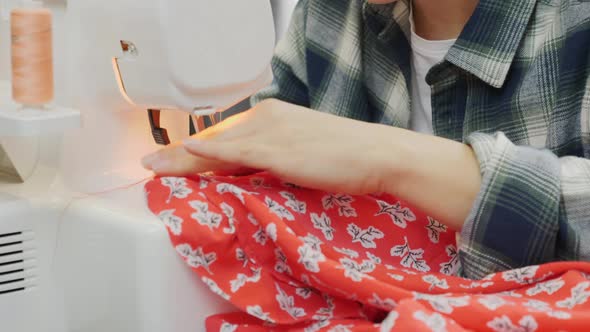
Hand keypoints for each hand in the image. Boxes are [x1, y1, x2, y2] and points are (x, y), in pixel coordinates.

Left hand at [142, 99, 397, 194]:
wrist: (376, 152)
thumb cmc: (348, 154)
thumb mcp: (305, 150)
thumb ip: (277, 156)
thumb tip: (256, 172)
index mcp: (273, 115)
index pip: (226, 133)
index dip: (198, 147)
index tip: (177, 156)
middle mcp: (267, 118)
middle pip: (215, 138)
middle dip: (180, 153)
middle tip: (151, 161)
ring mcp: (271, 133)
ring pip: (218, 146)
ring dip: (182, 158)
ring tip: (154, 166)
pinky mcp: (278, 150)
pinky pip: (236, 153)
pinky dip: (208, 153)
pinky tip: (187, 152)